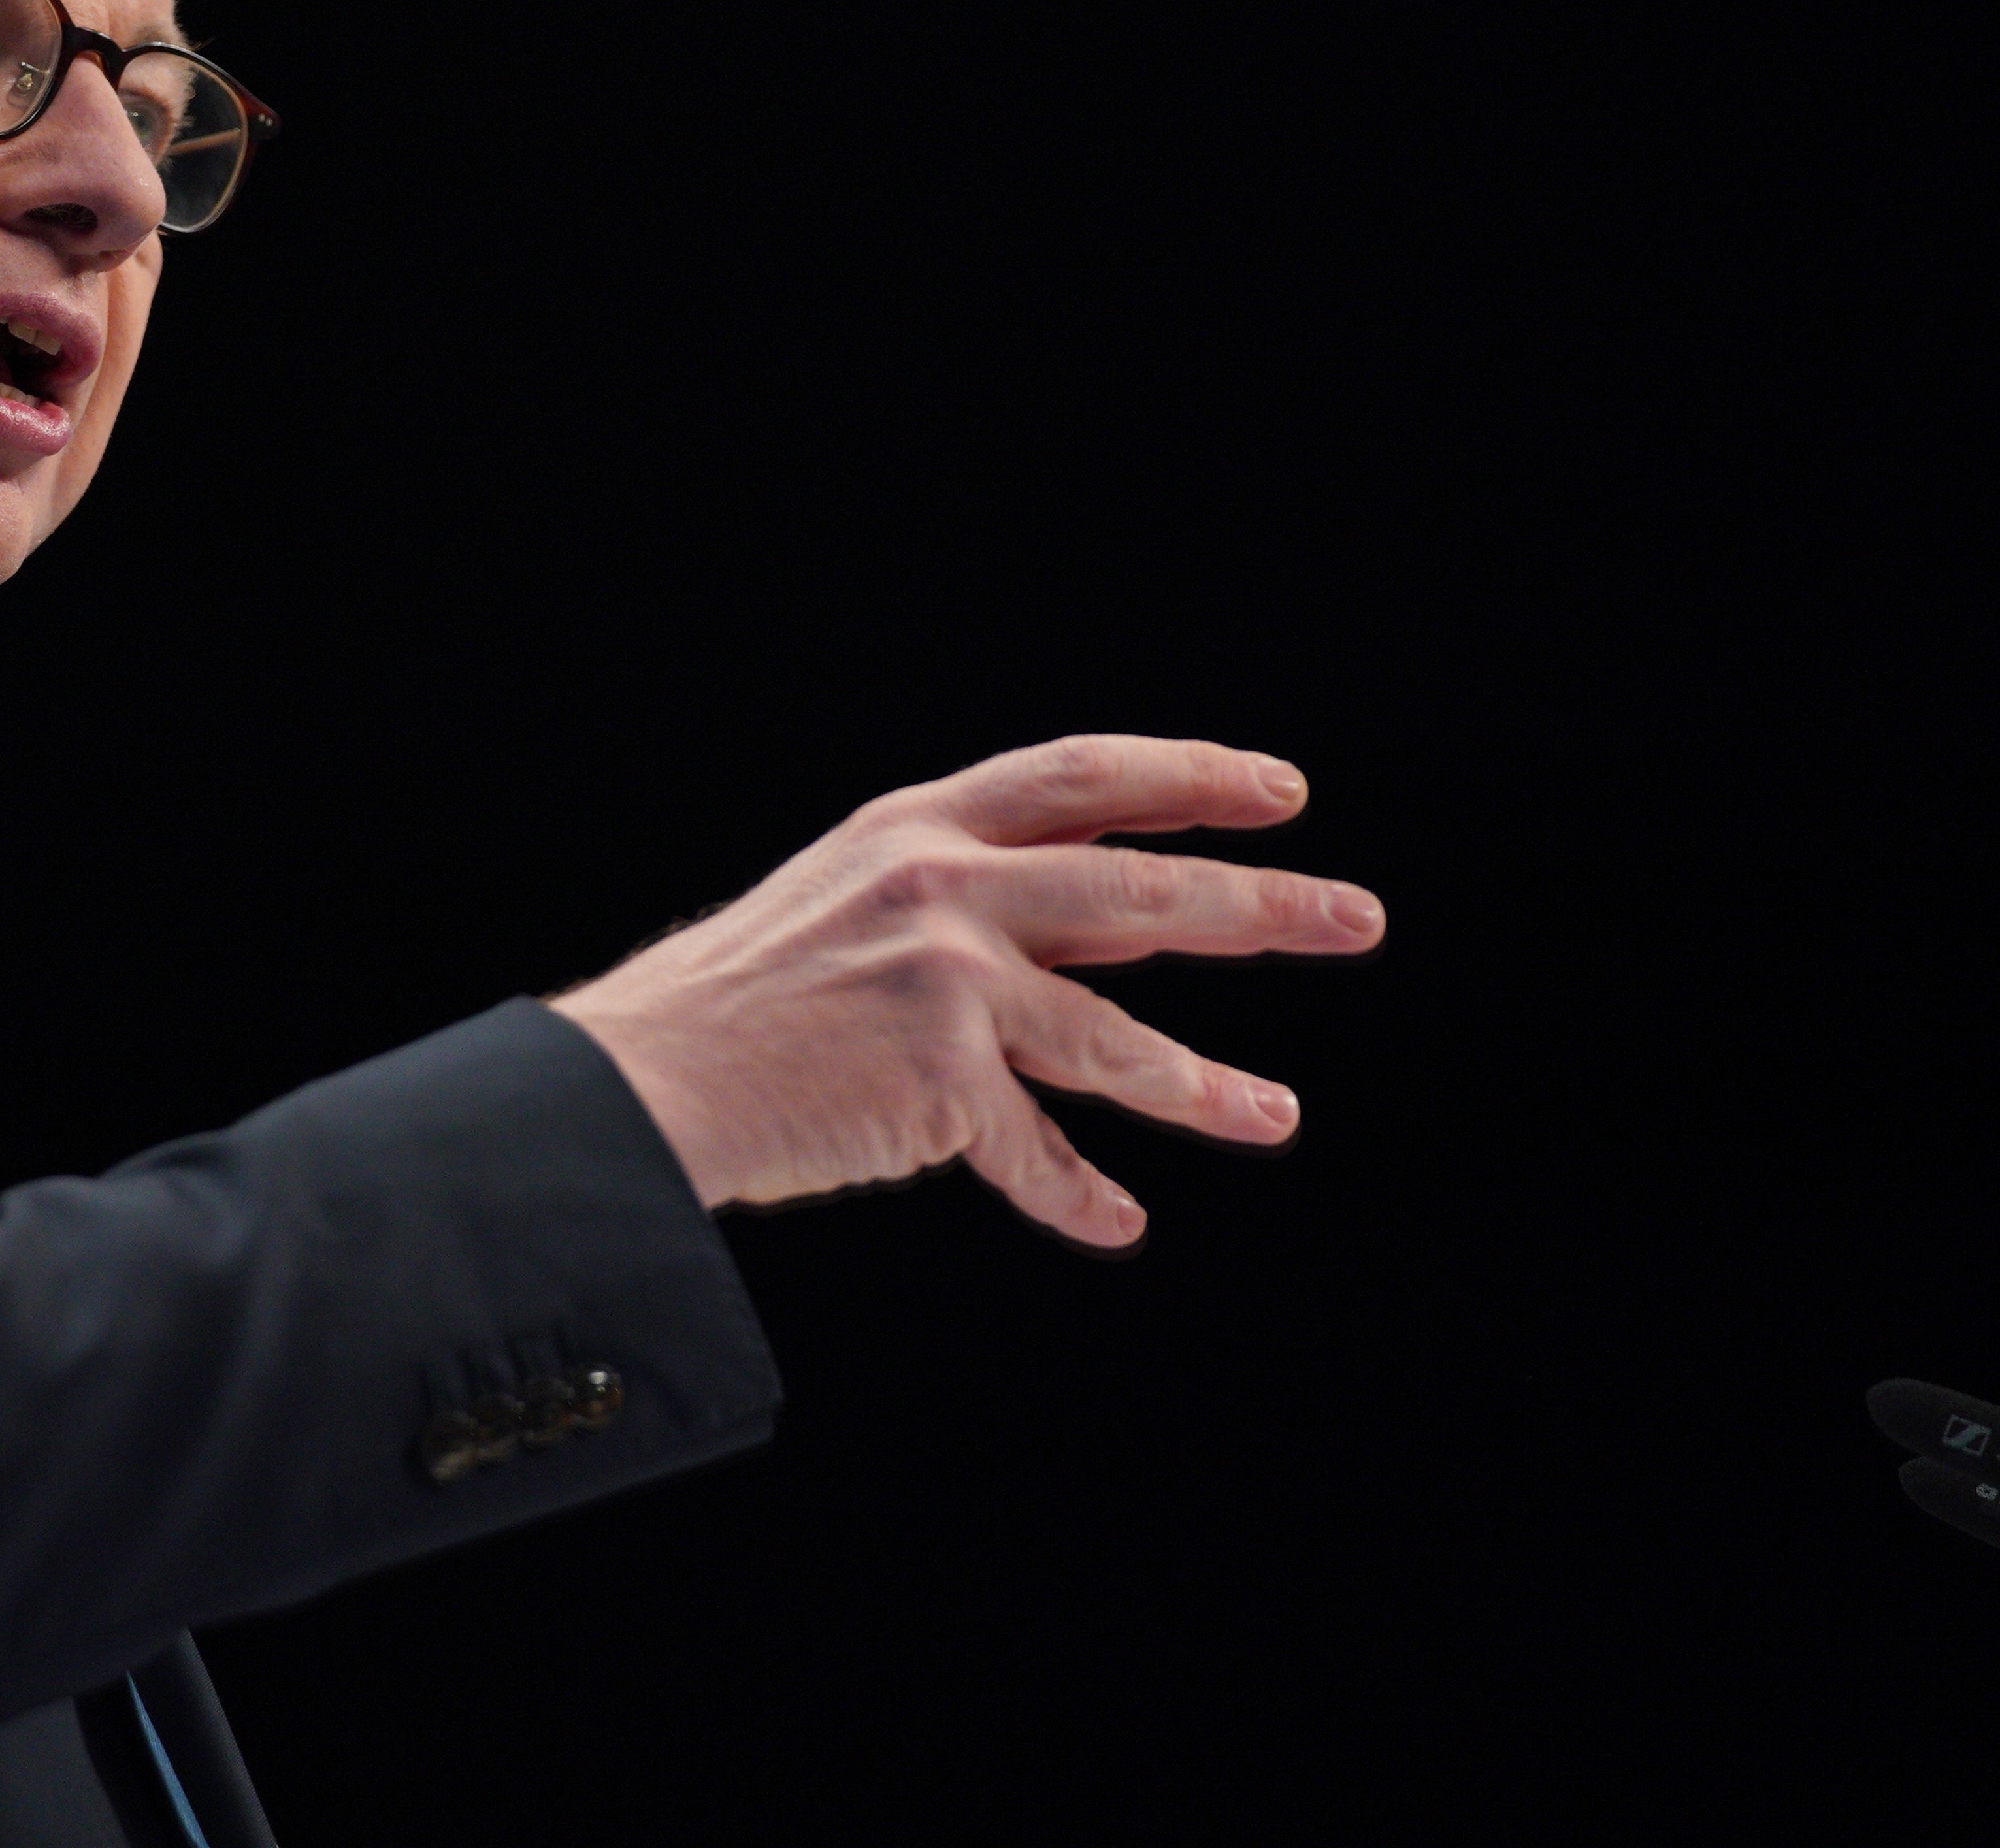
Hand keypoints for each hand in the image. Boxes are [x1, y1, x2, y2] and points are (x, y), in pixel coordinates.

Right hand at [548, 736, 1382, 1247]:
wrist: (644, 1079)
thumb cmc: (741, 1003)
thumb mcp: (852, 904)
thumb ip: (975, 904)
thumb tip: (1131, 930)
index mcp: (916, 826)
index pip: (1083, 777)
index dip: (1189, 776)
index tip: (1278, 790)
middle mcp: (941, 886)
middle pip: (1141, 887)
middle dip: (1262, 905)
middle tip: (1355, 917)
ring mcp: (944, 982)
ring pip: (1115, 1036)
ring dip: (1203, 1083)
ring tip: (1274, 1114)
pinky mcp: (938, 1081)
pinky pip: (1036, 1150)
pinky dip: (1077, 1193)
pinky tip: (1119, 1221)